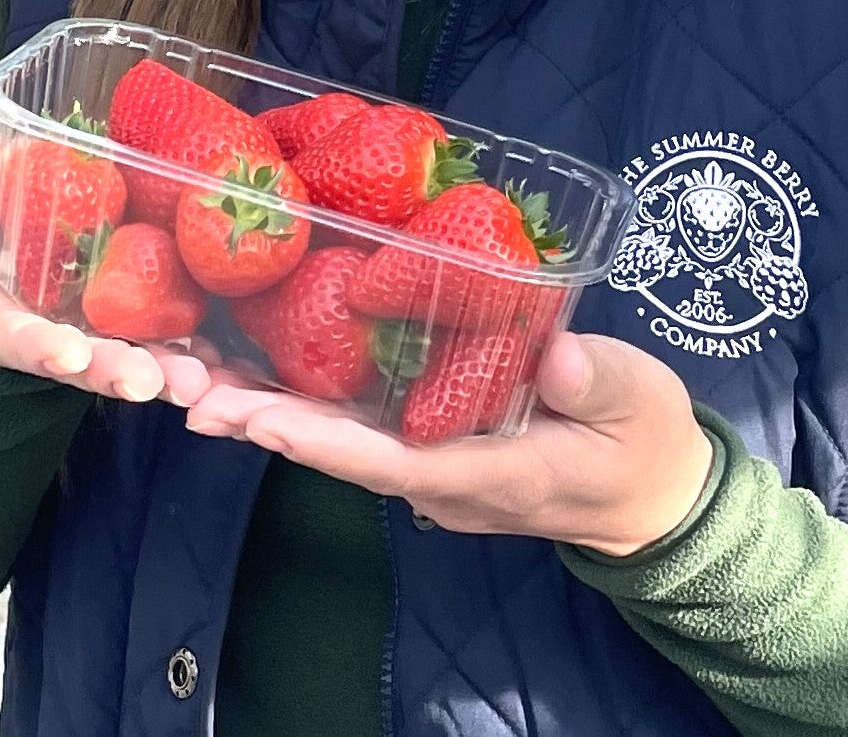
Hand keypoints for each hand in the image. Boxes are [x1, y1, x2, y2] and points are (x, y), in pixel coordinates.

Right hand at [0, 138, 214, 409]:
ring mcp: (92, 327)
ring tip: (193, 384)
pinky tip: (219, 365)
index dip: (38, 347)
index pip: (11, 334)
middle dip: (112, 373)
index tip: (69, 356)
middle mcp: (46, 328)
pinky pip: (161, 339)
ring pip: (125, 358)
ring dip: (160, 373)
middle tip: (145, 383)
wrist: (15, 214)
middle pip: (78, 362)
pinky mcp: (131, 316)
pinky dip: (189, 354)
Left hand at [181, 332, 715, 557]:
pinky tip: (257, 381)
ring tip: (197, 386)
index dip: (327, 442)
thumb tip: (558, 354)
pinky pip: (360, 430)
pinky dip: (306, 407)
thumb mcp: (639, 403)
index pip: (396, 462)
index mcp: (493, 474)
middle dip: (269, 426)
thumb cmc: (646, 443)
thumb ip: (598, 381)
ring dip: (271, 417)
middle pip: (344, 456)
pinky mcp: (435, 445)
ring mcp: (437, 468)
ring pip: (342, 444)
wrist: (654, 494)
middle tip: (193, 395)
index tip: (264, 420)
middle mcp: (446, 481)